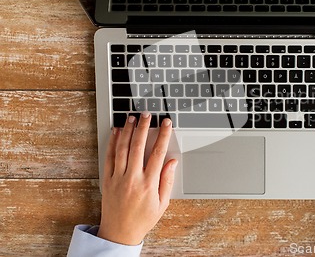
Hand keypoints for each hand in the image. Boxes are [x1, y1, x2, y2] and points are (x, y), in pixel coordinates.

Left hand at [97, 112, 177, 244]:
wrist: (119, 233)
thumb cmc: (143, 219)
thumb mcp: (162, 203)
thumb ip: (167, 180)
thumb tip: (172, 162)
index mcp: (149, 184)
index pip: (158, 153)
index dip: (163, 135)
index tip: (166, 124)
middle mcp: (132, 178)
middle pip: (138, 146)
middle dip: (143, 127)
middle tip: (147, 115)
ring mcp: (118, 178)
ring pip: (122, 148)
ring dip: (127, 131)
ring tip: (131, 118)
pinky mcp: (108, 180)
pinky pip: (109, 157)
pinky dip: (112, 142)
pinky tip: (116, 132)